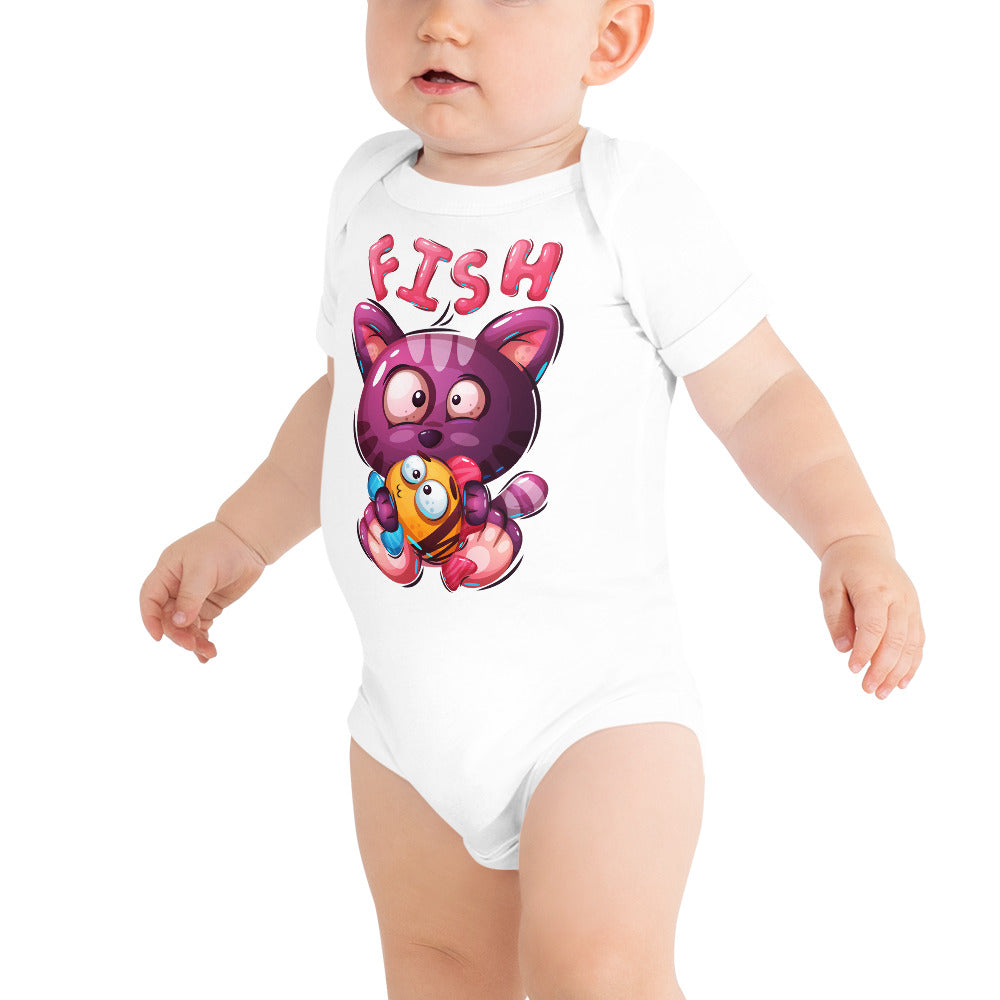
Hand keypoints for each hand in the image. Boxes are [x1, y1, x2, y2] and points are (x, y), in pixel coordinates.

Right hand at [139, 521, 265, 662]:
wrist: (250, 542)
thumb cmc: (223, 547)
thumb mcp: (203, 570)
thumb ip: (190, 597)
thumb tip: (178, 623)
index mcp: (167, 572)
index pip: (150, 599)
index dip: (150, 619)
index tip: (158, 638)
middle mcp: (176, 586)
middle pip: (168, 617)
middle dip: (178, 633)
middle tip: (192, 645)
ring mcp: (192, 597)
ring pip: (184, 625)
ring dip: (192, 640)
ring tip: (208, 653)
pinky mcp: (208, 605)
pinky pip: (199, 626)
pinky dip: (202, 639)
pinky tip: (207, 653)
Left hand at [819, 535, 923, 698]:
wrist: (865, 545)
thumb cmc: (842, 567)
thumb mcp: (829, 586)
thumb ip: (835, 617)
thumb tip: (843, 648)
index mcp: (875, 589)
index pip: (874, 626)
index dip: (865, 650)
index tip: (852, 669)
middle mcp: (899, 598)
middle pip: (896, 639)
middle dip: (882, 668)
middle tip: (868, 689)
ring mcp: (911, 605)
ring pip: (911, 644)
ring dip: (898, 671)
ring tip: (882, 692)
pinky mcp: (915, 611)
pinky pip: (918, 640)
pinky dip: (912, 663)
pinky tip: (902, 682)